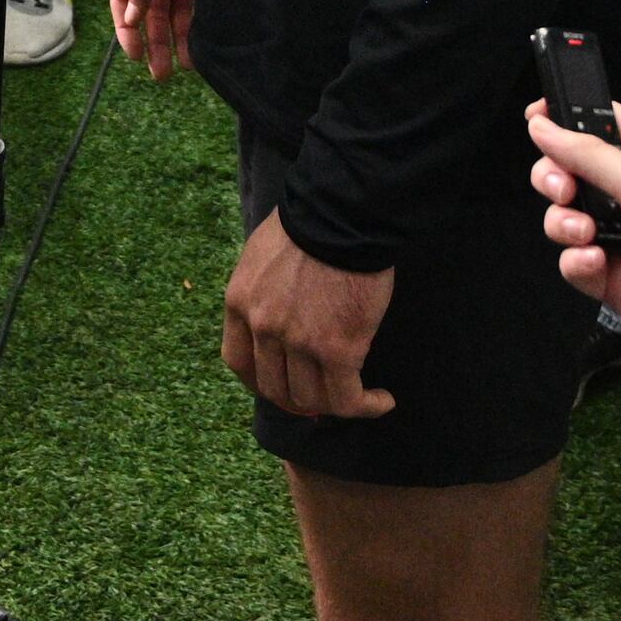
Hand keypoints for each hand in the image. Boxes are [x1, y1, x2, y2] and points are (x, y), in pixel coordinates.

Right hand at [109, 0, 207, 77]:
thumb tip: (131, 18)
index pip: (123, 2)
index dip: (126, 30)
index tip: (134, 56)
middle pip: (149, 13)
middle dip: (153, 43)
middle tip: (161, 74)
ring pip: (173, 12)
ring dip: (176, 39)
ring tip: (183, 66)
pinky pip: (195, 3)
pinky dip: (196, 23)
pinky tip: (199, 42)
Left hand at [222, 212, 395, 417]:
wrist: (343, 214)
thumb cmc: (310, 223)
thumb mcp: (263, 254)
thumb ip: (263, 289)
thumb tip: (280, 310)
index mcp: (240, 302)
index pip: (238, 362)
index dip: (259, 381)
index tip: (280, 383)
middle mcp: (263, 328)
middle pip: (273, 388)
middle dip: (297, 398)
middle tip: (322, 393)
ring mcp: (298, 343)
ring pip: (310, 399)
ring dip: (334, 404)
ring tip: (358, 397)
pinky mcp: (339, 350)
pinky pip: (347, 398)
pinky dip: (365, 406)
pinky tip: (381, 400)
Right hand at [527, 99, 620, 347]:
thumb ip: (591, 155)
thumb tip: (542, 125)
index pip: (605, 123)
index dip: (569, 117)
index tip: (535, 118)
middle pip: (572, 168)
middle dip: (556, 177)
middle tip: (563, 190)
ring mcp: (617, 233)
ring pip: (565, 213)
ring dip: (564, 222)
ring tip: (584, 234)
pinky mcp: (607, 271)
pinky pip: (572, 256)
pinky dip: (576, 259)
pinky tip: (595, 264)